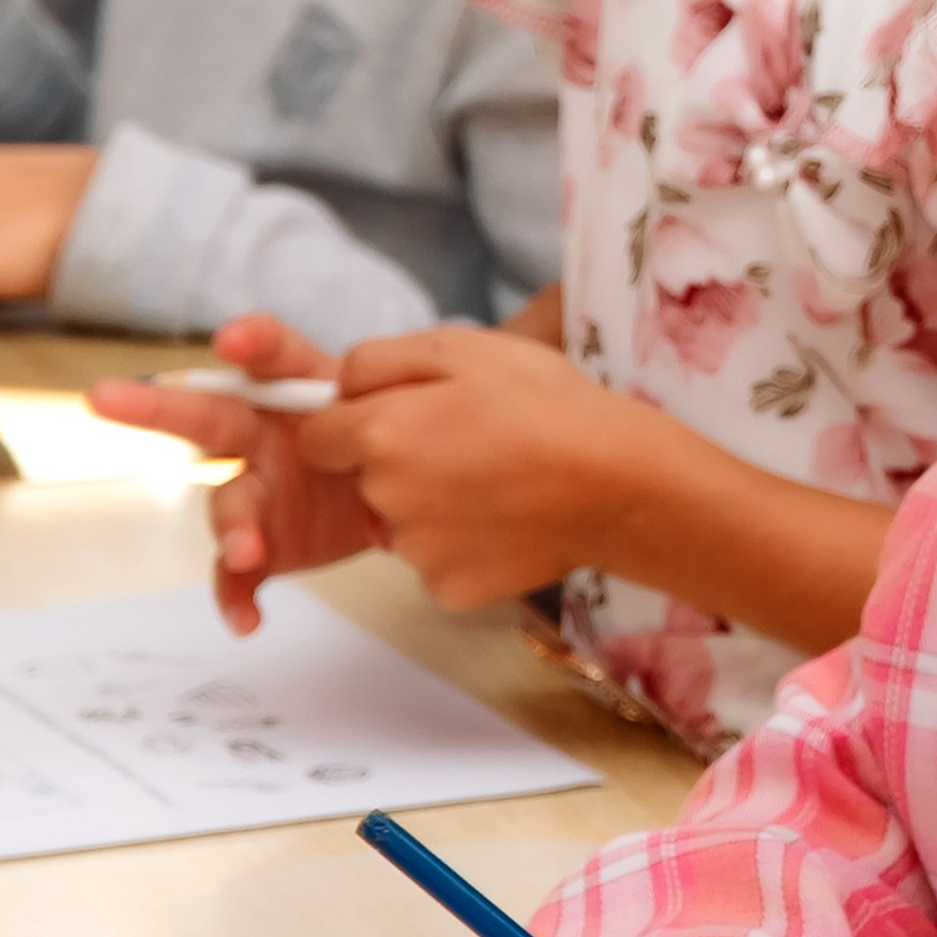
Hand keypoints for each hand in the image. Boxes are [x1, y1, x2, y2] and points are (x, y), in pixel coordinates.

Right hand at [91, 316, 372, 636]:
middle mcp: (263, 434)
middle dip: (156, 406)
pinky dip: (235, 594)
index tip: (233, 341)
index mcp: (298, 390)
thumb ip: (383, 410)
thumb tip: (376, 415)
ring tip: (247, 551)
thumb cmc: (395, 438)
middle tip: (104, 396)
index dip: (251, 343)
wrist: (413, 497)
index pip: (272, 355)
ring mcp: (258, 490)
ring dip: (233, 526)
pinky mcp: (264, 543)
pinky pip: (235, 571)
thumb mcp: (402, 412)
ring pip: (227, 503)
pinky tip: (244, 619)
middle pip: (207, 417)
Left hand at [299, 322, 652, 611]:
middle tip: (467, 441)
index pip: (317, 435)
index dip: (355, 420)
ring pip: (400, 523)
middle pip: (363, 480)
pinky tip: (507, 520)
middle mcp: (384, 499)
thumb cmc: (546, 405)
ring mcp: (416, 553)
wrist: (618, 484)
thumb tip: (338, 387)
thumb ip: (380, 360)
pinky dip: (463, 545)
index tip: (405, 414)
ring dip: (431, 504)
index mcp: (380, 435)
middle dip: (398, 461)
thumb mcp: (464, 346)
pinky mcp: (449, 589)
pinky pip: (437, 563)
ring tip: (497, 480)